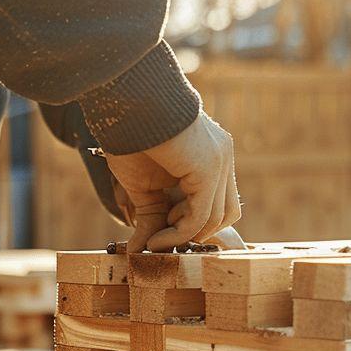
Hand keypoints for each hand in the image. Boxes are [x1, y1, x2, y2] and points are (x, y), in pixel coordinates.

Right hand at [104, 110, 240, 251]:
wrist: (124, 100)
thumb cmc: (128, 135)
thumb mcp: (143, 186)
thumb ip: (152, 216)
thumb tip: (139, 250)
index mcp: (212, 156)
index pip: (219, 202)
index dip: (194, 224)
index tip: (162, 232)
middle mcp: (222, 157)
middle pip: (226, 213)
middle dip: (194, 233)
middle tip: (163, 239)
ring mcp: (220, 161)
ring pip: (216, 219)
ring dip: (183, 238)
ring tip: (155, 240)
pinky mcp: (209, 167)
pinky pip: (201, 216)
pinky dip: (178, 234)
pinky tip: (156, 239)